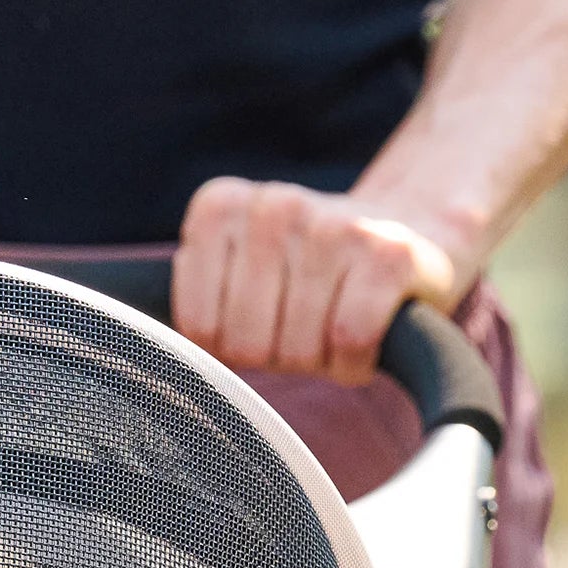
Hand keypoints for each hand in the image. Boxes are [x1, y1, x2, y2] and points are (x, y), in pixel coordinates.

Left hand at [173, 179, 465, 387]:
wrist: (415, 235)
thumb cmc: (308, 276)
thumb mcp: (236, 274)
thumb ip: (193, 305)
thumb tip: (152, 356)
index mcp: (219, 207)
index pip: (197, 328)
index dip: (232, 345)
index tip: (261, 318)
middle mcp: (273, 205)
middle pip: (245, 344)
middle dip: (277, 355)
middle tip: (307, 323)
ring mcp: (333, 225)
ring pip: (297, 349)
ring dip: (320, 359)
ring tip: (338, 321)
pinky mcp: (389, 254)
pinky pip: (349, 342)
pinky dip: (357, 362)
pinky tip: (369, 336)